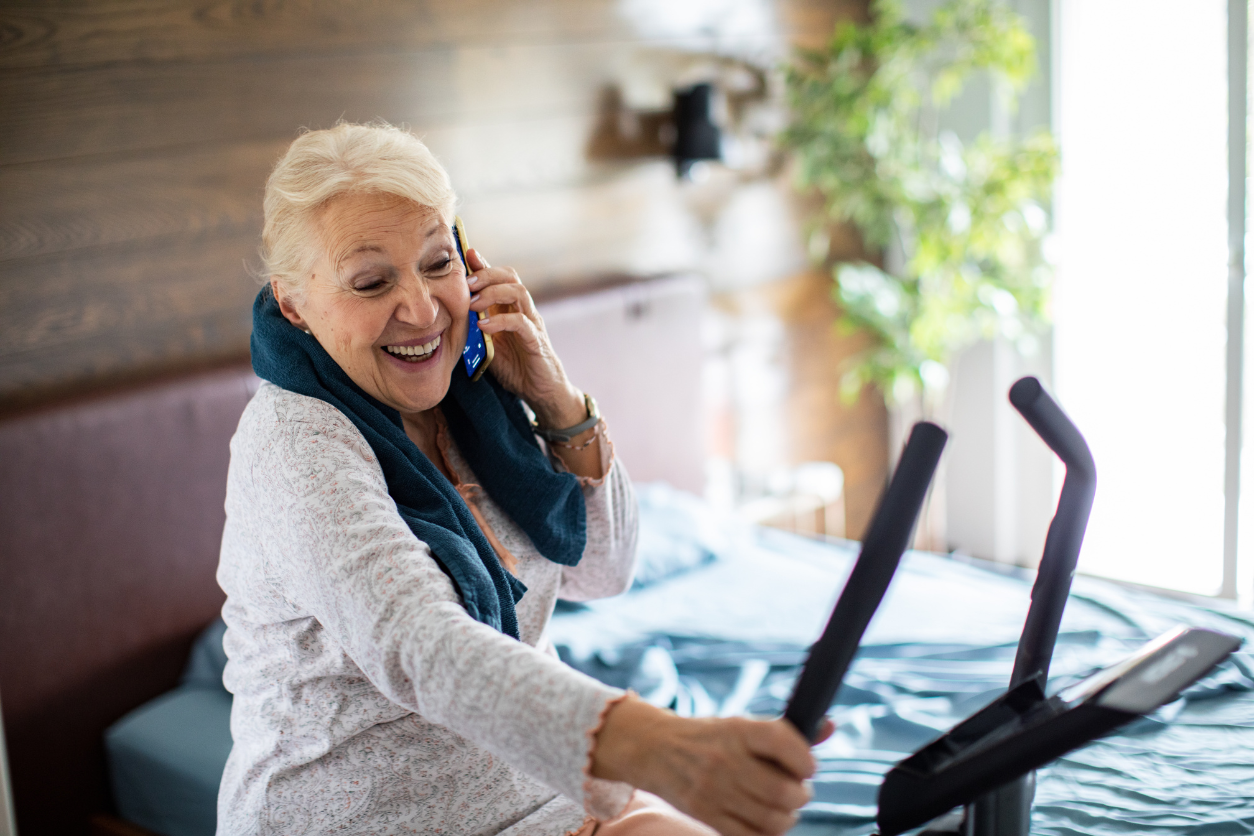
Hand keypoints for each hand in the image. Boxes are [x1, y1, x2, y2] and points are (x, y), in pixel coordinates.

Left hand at [464, 248, 584, 427]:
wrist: (541, 391)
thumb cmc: (516, 368)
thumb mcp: (489, 344)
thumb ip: (476, 327)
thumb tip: (452, 314)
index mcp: (511, 309)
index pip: (500, 278)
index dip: (483, 264)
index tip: (465, 255)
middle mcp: (524, 310)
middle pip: (510, 277)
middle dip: (486, 275)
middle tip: (465, 284)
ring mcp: (532, 324)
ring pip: (519, 292)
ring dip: (493, 293)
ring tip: (473, 304)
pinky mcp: (537, 341)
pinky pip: (522, 322)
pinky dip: (501, 321)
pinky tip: (484, 326)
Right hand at [593, 697, 832, 835]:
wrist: (655, 749)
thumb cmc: (710, 737)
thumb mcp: (742, 724)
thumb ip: (786, 730)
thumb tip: (829, 726)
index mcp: (738, 728)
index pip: (783, 741)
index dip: (805, 759)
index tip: (808, 766)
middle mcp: (725, 758)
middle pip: (783, 790)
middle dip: (800, 794)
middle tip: (797, 791)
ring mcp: (713, 789)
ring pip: (772, 819)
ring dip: (787, 817)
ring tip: (783, 807)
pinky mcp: (706, 814)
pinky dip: (766, 833)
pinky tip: (764, 821)